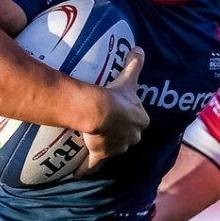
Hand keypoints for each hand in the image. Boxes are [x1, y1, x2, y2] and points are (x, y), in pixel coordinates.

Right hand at [77, 48, 149, 175]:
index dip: (131, 118)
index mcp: (140, 121)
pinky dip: (86, 168)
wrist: (99, 110)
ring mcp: (116, 149)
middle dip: (121, 134)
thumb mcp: (128, 78)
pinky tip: (79, 172)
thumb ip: (135, 63)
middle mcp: (132, 138)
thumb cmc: (116, 95)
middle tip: (109, 127)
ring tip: (96, 142)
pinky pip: (92, 165)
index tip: (122, 114)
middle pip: (128, 137)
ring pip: (112, 150)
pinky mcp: (100, 156)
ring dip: (106, 148)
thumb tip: (140, 47)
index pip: (138, 121)